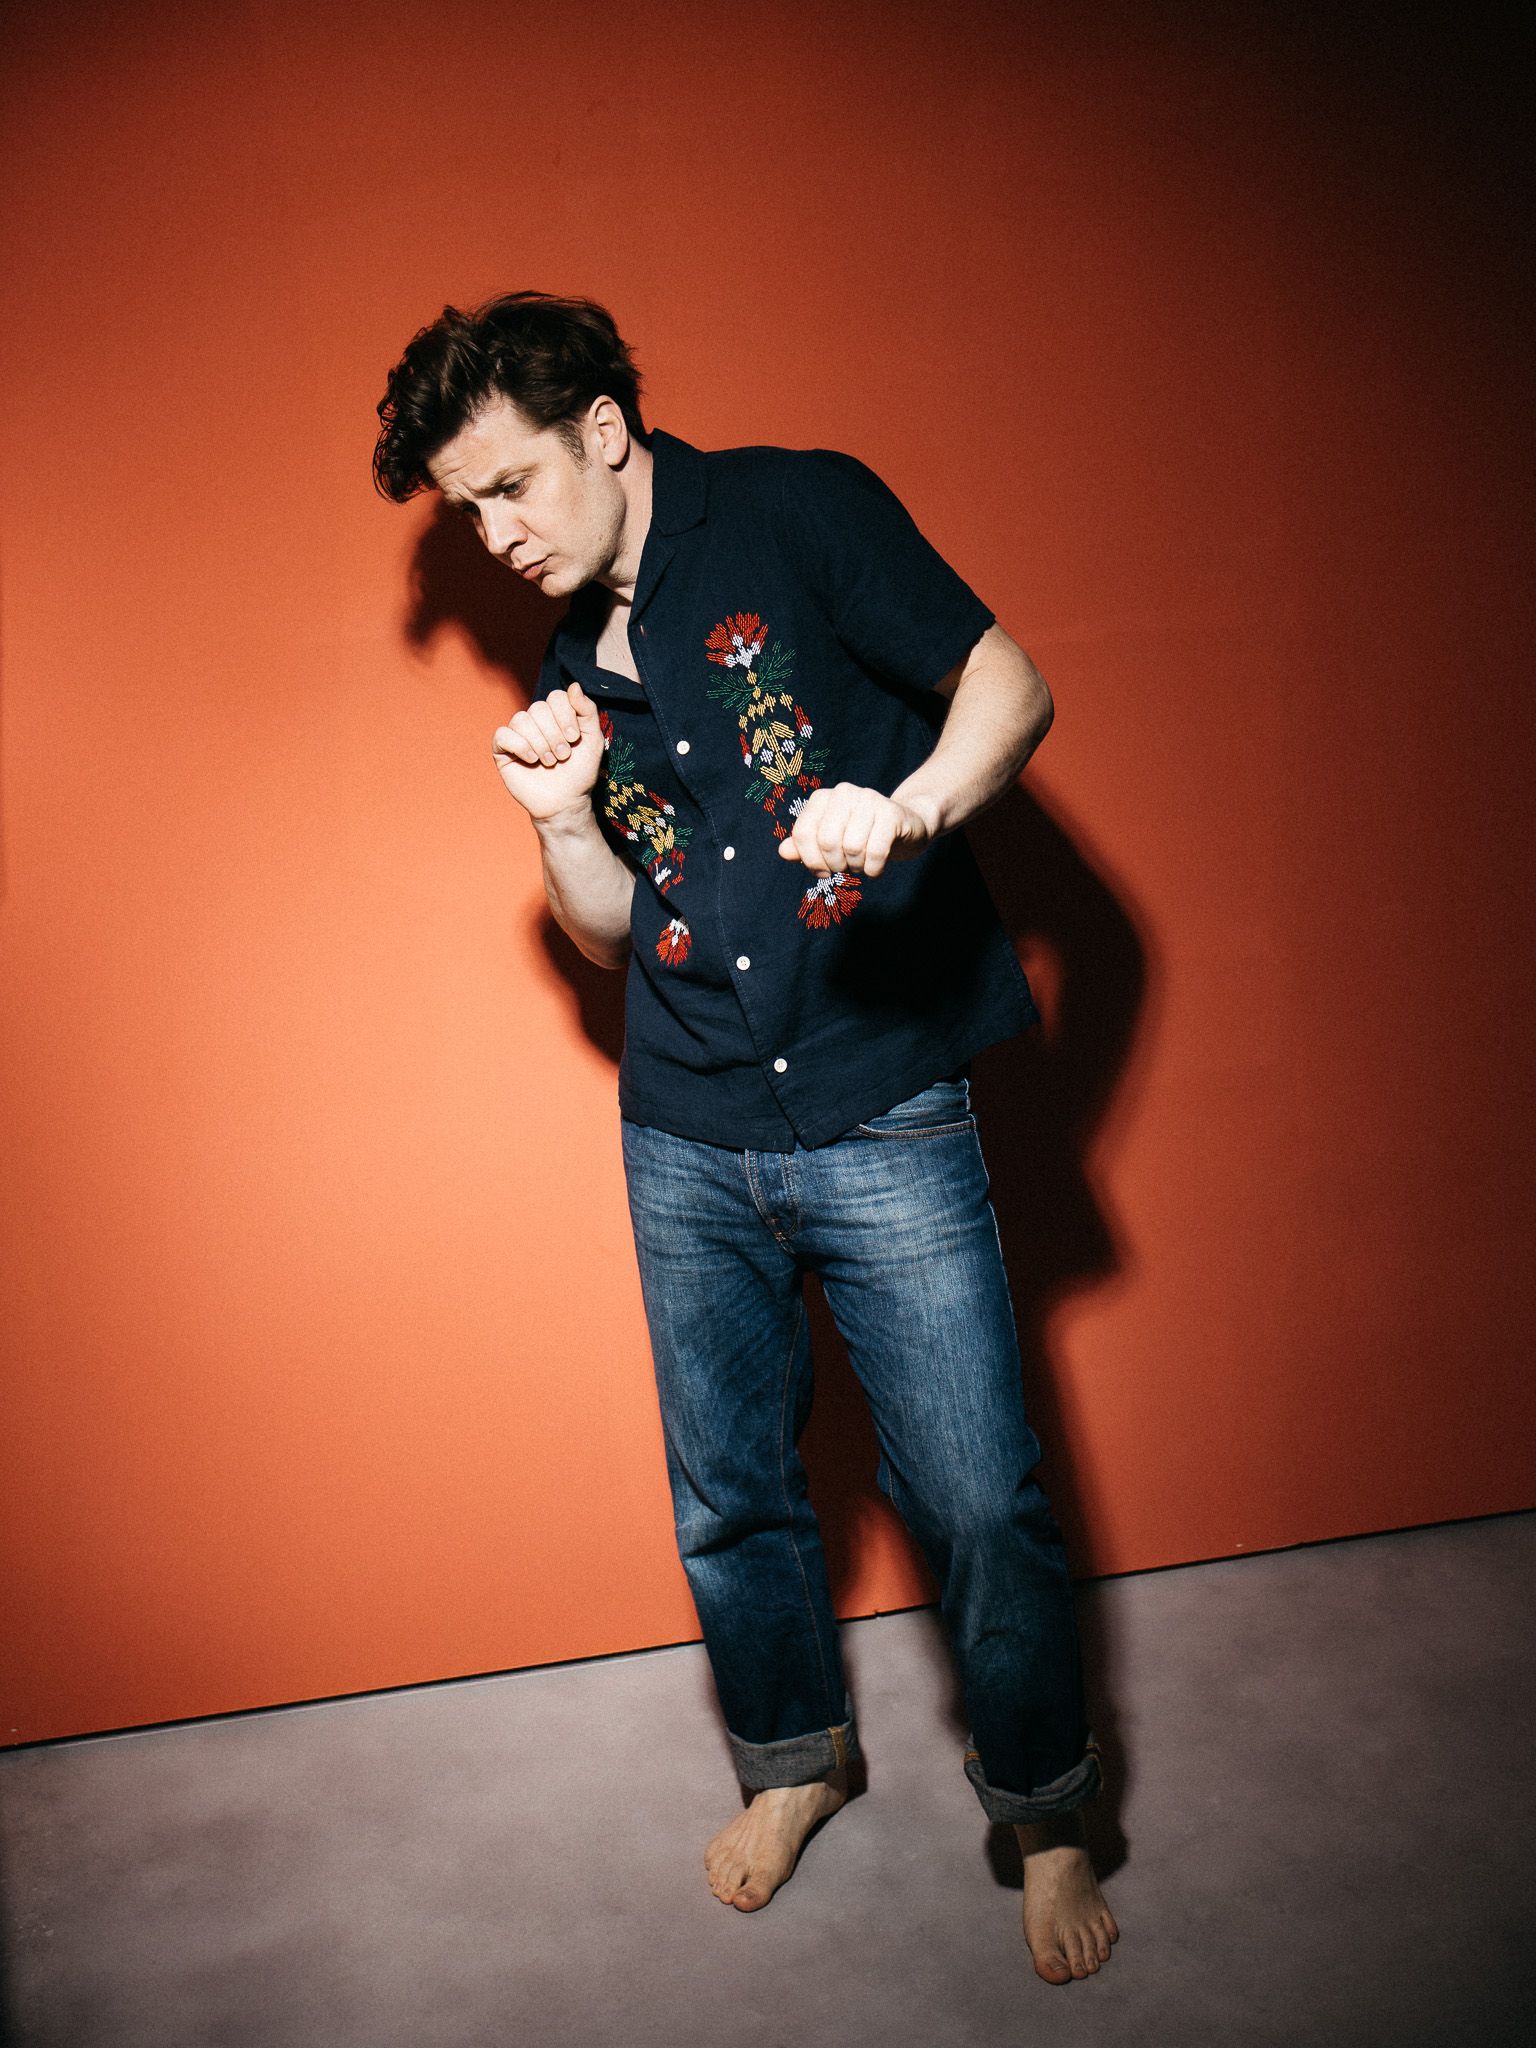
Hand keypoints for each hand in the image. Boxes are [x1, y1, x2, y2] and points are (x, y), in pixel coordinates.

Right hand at [492, 682, 605, 822]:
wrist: (565, 802)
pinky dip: (519, 746)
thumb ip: (587, 711)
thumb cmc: (579, 772)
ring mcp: (518, 734)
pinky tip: (531, 760)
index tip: (574, 738)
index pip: (556, 697)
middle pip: (538, 708)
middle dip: (554, 735)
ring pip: (521, 720)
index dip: (565, 716)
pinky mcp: (503, 750)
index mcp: (556, 715)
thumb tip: (573, 685)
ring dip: (540, 743)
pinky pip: (502, 734)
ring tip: (549, 762)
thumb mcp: (592, 740)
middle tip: (563, 756)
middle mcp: (536, 721)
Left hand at [776, 783, 938, 875]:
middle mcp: (844, 793)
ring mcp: (869, 799)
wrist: (906, 827)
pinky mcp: (892, 813)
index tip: (823, 871)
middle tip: (846, 867)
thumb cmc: (862, 836)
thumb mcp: (830, 842)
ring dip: (857, 867)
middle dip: (836, 865)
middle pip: (828, 842)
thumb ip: (804, 846)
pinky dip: (874, 869)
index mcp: (823, 798)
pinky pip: (875, 852)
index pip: (803, 834)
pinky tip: (876, 868)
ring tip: (862, 863)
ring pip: (852, 848)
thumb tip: (783, 851)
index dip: (810, 860)